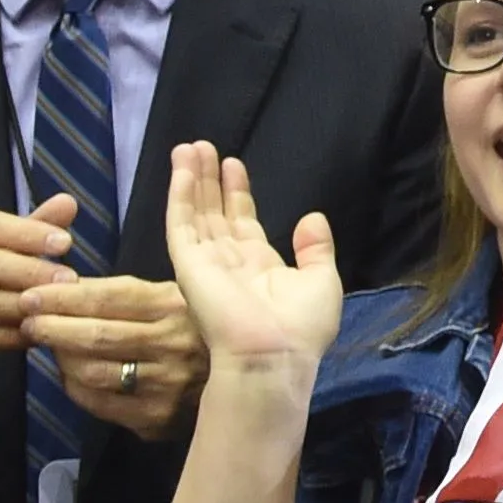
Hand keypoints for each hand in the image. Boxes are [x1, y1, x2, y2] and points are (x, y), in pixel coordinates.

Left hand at [25, 273, 207, 438]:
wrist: (251, 376)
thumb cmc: (203, 328)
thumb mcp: (177, 297)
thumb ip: (127, 294)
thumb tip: (65, 288)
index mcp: (178, 307)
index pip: (108, 299)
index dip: (63, 297)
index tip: (31, 296)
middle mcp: (173, 347)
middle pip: (96, 336)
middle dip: (52, 327)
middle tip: (27, 321)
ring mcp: (165, 387)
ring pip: (92, 372)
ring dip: (61, 358)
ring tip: (49, 346)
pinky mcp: (156, 419)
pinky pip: (99, 403)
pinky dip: (75, 386)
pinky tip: (71, 374)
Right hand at [157, 142, 339, 382]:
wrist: (274, 356)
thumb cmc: (301, 326)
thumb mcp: (322, 281)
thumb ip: (316, 249)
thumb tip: (312, 218)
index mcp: (260, 268)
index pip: (243, 223)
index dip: (237, 194)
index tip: (233, 164)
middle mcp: (230, 263)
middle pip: (214, 213)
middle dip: (209, 180)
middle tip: (202, 147)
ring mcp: (206, 264)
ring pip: (195, 213)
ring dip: (190, 180)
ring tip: (188, 148)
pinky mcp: (188, 265)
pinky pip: (180, 225)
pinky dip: (180, 196)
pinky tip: (181, 171)